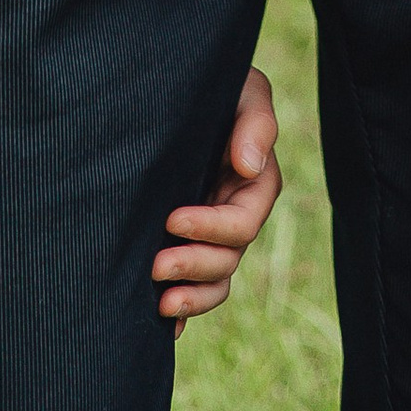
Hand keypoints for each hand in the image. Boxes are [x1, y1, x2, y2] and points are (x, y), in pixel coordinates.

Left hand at [152, 65, 280, 329]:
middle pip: (228, 259)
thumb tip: (247, 165)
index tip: (172, 219)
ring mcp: (211, 234)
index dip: (211, 227)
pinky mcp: (186, 244)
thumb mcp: (244, 89)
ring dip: (191, 297)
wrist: (176, 89)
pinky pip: (193, 287)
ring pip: (215, 281)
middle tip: (156, 265)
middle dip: (195, 266)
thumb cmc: (219, 83)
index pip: (243, 221)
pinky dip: (183, 311)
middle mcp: (235, 214)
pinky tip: (163, 327)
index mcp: (254, 184)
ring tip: (160, 304)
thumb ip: (255, 123)